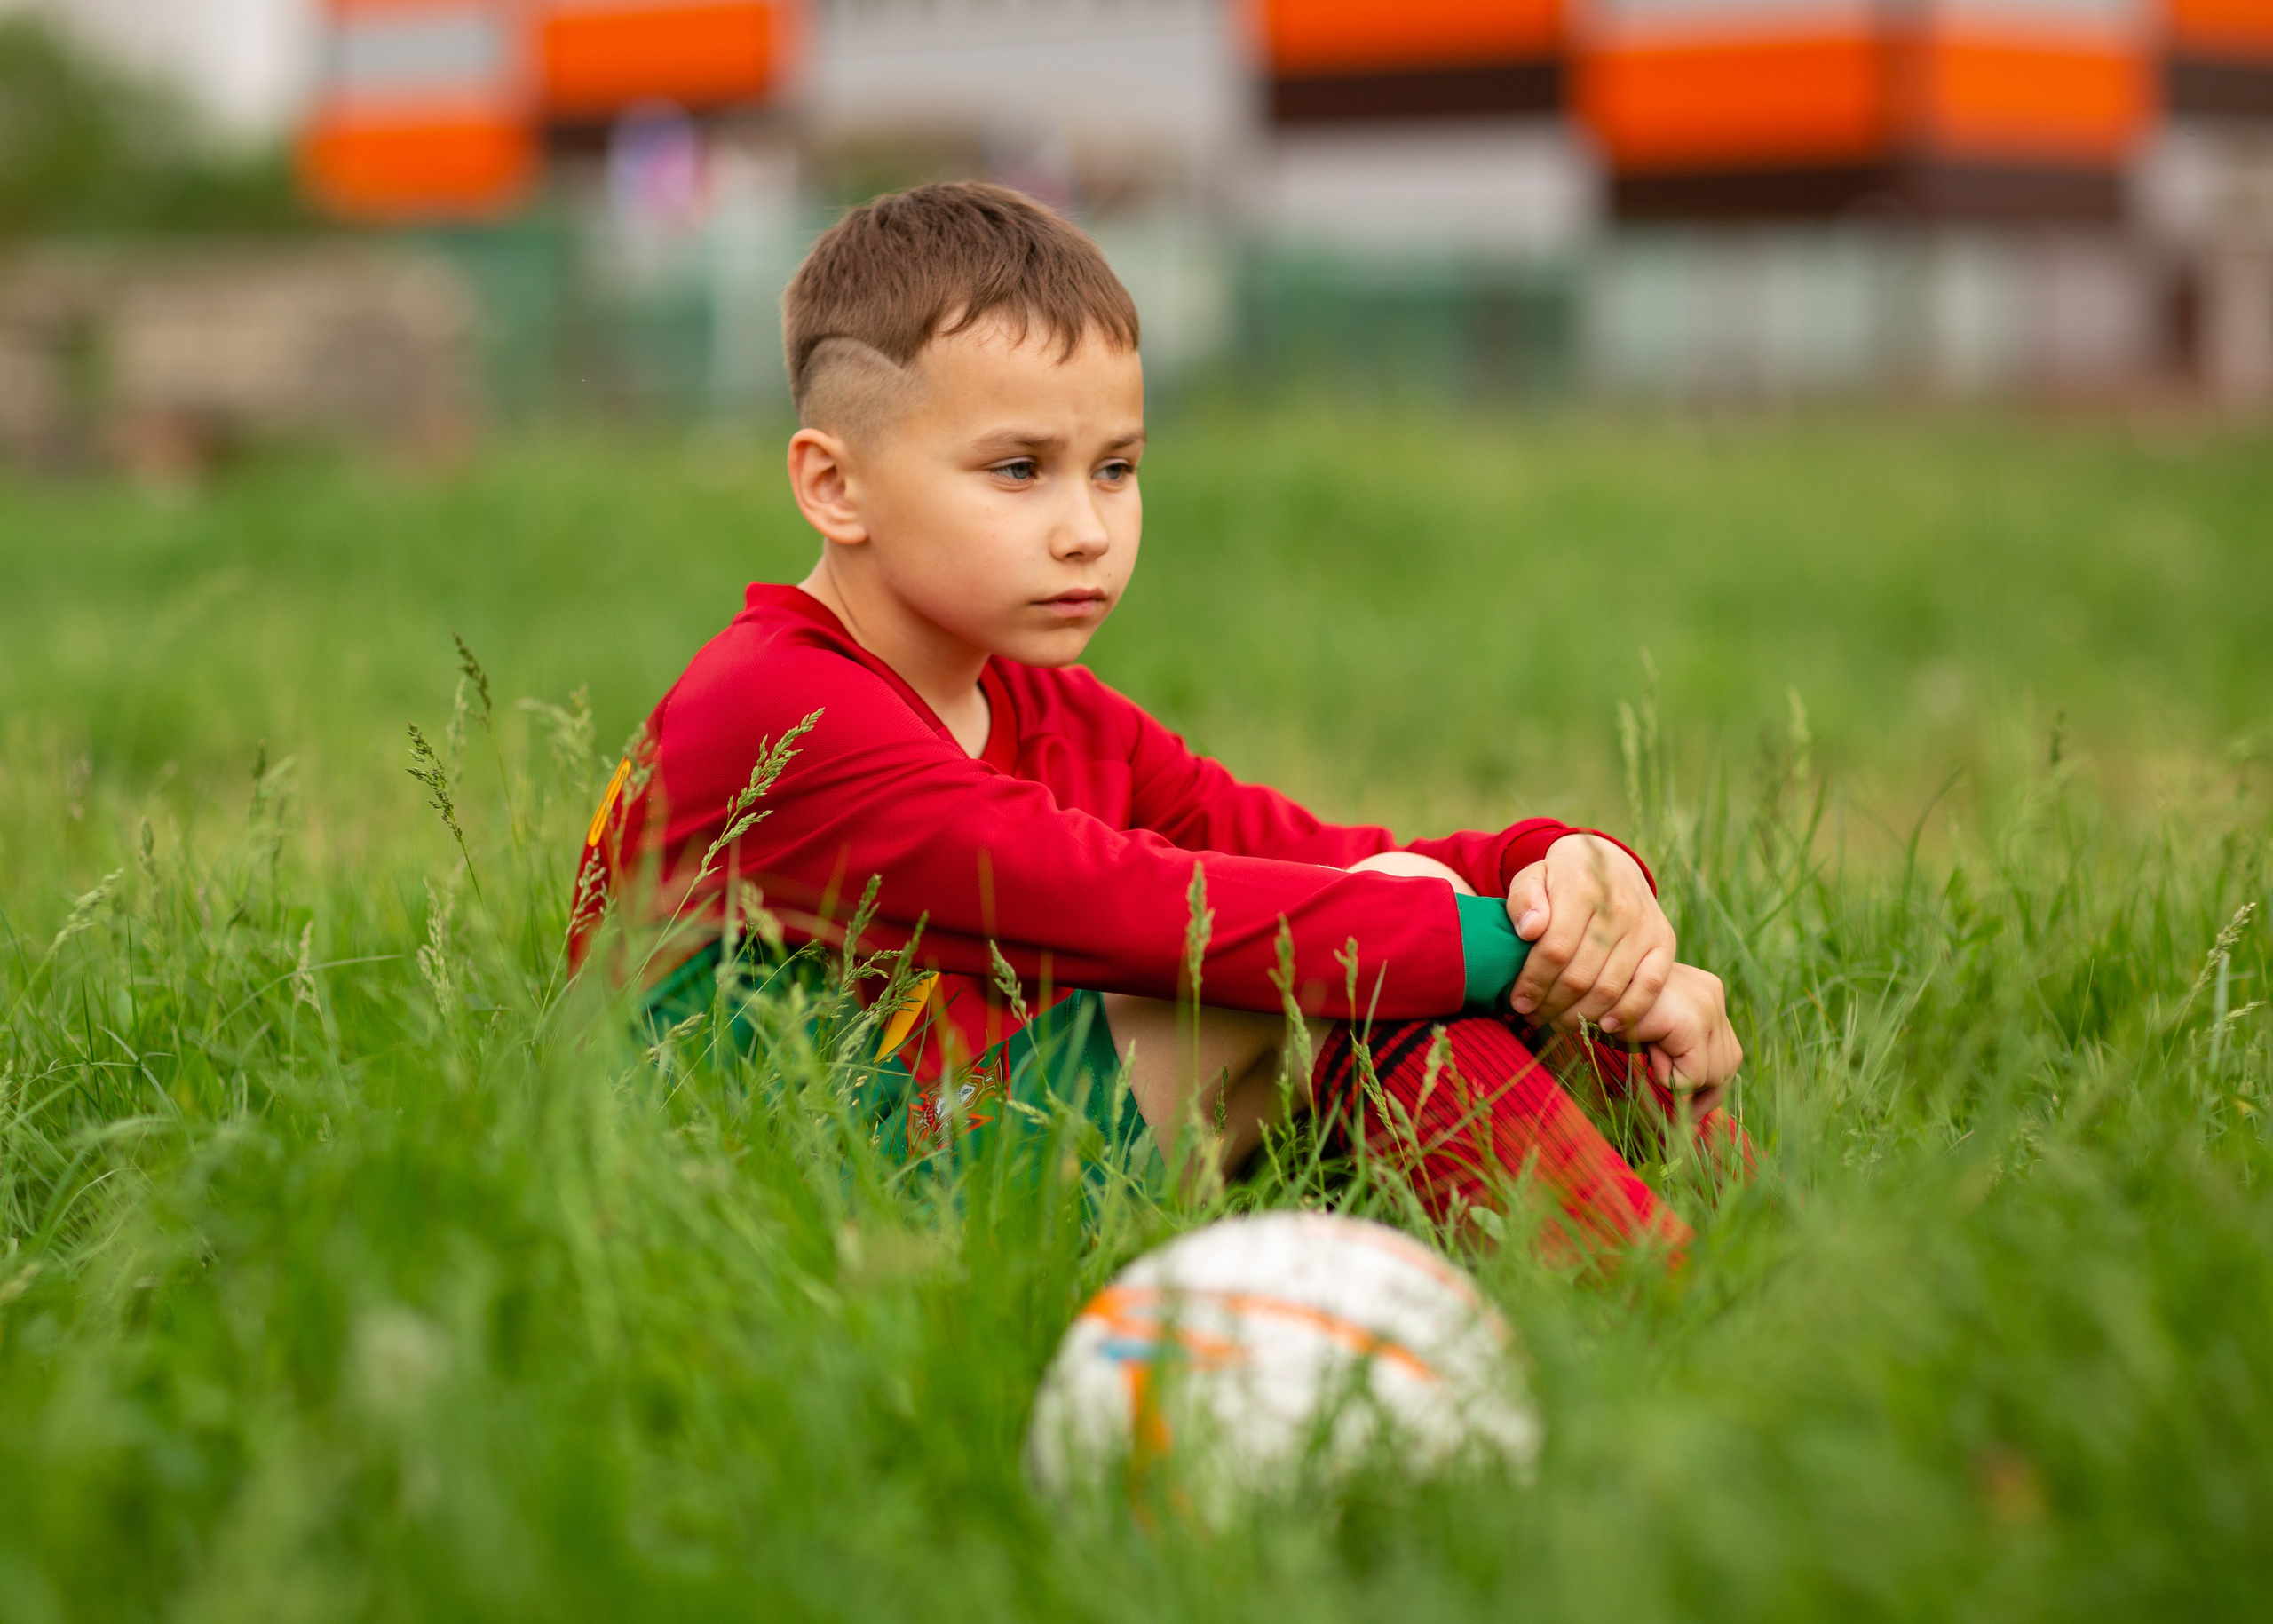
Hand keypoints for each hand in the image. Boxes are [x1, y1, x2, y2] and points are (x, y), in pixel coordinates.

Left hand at [1507, 833, 1675, 1033]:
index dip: (1534, 982)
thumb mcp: (1534, 877)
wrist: (1612, 865)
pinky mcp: (1664, 942)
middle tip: (1534, 1016)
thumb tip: (1529, 931)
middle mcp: (1618, 907)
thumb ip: (1524, 899)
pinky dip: (1627, 1013)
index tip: (1518, 1000)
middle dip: (1551, 1004)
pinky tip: (1604, 1026)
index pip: (1554, 949)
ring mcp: (1644, 926)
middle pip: (1580, 975)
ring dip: (1580, 1015)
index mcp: (1582, 888)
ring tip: (1558, 1022)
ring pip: (1609, 987)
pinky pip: (1649, 987)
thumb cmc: (1562, 879)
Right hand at [1624, 962, 1740, 1113]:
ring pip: (1713, 1075)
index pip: (1728, 1052)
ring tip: (1650, 1052)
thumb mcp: (1652, 1027)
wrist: (1587, 982)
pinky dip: (1667, 1075)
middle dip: (1701, 1093)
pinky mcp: (1692, 1023)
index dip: (1713, 1088)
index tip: (1693, 1112)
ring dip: (1677, 1079)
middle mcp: (1713, 995)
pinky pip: (1691, 1076)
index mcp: (1706, 991)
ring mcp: (1707, 1007)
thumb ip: (1677, 1048)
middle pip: (1728, 1065)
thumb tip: (1693, 1095)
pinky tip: (1649, 1049)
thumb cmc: (1609, 1007)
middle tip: (1675, 1111)